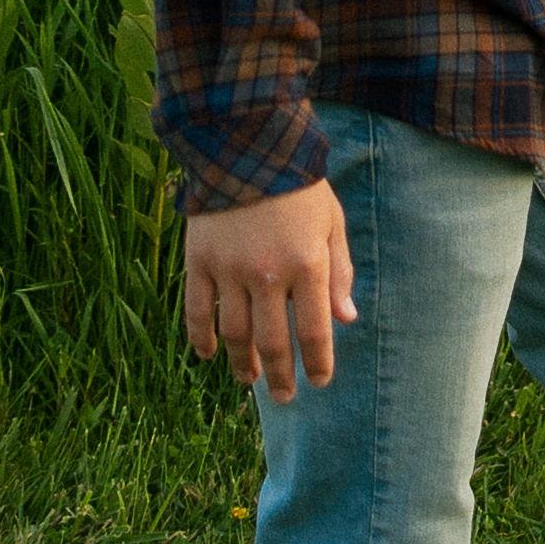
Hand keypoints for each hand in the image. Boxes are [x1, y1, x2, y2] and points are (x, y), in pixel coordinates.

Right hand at [182, 176, 355, 401]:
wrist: (246, 145)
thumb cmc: (299, 186)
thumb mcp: (332, 222)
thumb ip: (340, 272)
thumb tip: (347, 320)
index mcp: (307, 264)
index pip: (314, 330)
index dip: (318, 362)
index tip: (319, 382)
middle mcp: (268, 274)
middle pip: (273, 342)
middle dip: (281, 375)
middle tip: (284, 397)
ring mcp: (229, 270)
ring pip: (234, 333)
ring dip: (242, 363)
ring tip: (249, 381)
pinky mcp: (198, 261)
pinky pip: (197, 311)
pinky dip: (200, 338)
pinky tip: (208, 356)